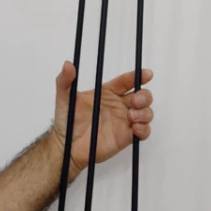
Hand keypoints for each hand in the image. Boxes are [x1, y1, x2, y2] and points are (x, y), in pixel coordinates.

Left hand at [51, 61, 153, 175]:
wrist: (67, 146)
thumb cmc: (67, 121)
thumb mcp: (64, 98)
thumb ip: (65, 81)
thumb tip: (67, 64)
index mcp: (108, 93)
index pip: (127, 81)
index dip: (138, 76)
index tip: (146, 74)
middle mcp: (119, 105)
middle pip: (142, 96)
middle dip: (144, 96)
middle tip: (135, 101)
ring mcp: (124, 121)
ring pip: (146, 112)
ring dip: (144, 113)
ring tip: (132, 116)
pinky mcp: (126, 136)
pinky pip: (143, 132)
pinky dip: (144, 129)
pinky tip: (135, 128)